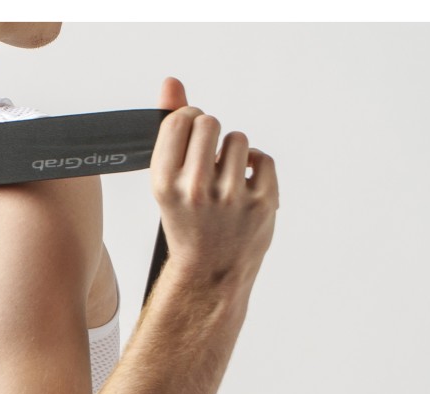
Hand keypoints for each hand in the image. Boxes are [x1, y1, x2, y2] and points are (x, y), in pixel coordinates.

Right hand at [151, 77, 278, 287]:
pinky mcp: (261, 204)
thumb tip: (171, 81)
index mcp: (165, 184)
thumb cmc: (188, 224)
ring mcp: (231, 198)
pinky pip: (263, 159)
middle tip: (209, 161)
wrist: (209, 276)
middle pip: (210, 122)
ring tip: (226, 179)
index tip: (190, 139)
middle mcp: (195, 190)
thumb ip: (170, 130)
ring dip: (234, 154)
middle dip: (211, 135)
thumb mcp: (168, 182)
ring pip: (238, 139)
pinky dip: (256, 169)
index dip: (188, 122)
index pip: (180, 120)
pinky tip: (245, 188)